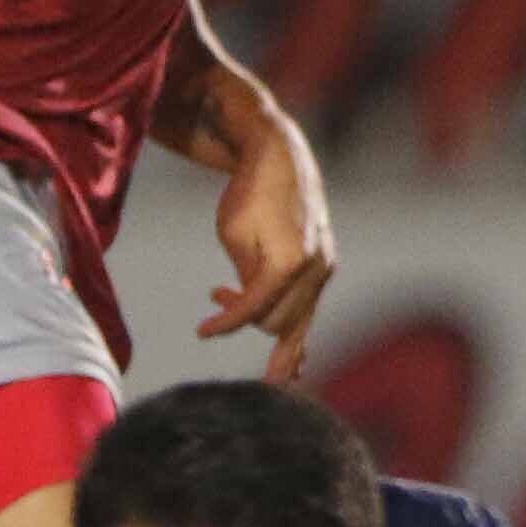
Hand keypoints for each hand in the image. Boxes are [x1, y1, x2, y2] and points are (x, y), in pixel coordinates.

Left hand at [195, 113, 335, 385]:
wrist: (282, 159)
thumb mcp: (234, 236)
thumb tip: (252, 311)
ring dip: (264, 319)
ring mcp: (325, 269)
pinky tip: (292, 367)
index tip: (201, 331)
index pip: (254, 309)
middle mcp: (316, 270)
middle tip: (215, 293)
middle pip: (277, 322)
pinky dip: (295, 331)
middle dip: (245, 317)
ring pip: (297, 320)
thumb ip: (247, 281)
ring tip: (228, 298)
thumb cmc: (249, 194)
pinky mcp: (324, 266)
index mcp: (290, 262)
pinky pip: (309, 308)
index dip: (225, 324)